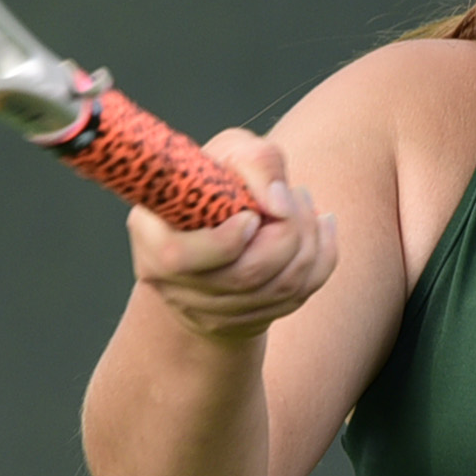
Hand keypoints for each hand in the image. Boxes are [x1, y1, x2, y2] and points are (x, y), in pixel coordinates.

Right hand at [128, 129, 338, 341]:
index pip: (179, 258)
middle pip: (246, 276)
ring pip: (281, 288)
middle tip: (294, 193)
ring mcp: (212, 312)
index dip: (224, 241)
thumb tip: (277, 200)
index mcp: (153, 241)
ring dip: (308, 238)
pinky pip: (300, 295)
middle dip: (287, 231)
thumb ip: (253, 161)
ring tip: (304, 201)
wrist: (221, 224)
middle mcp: (176, 286)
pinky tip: (322, 225)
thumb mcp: (228, 153)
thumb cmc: (218, 180)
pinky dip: (322, 257)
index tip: (251, 214)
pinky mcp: (248, 322)